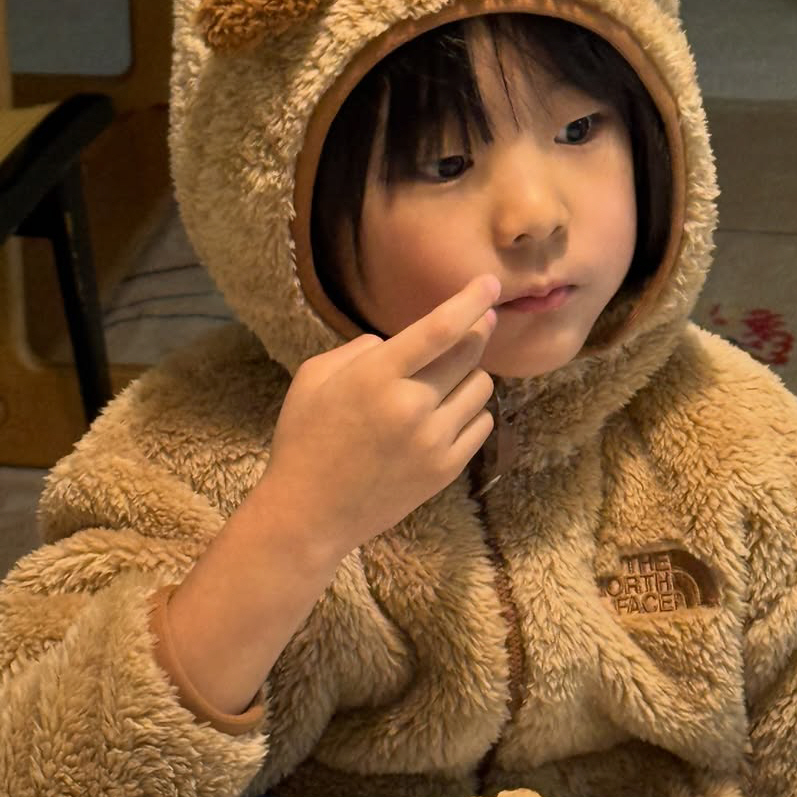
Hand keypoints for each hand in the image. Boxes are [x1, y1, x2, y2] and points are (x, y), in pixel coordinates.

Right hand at [257, 275, 500, 576]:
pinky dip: (472, 411)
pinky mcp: (446, 469)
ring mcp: (433, 441)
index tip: (490, 283)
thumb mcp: (314, 377)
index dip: (470, 301)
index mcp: (376, 377)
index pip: (439, 329)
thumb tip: (395, 342)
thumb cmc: (306, 438)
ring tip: (448, 378)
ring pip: (481, 389)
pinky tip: (449, 411)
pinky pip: (482, 425)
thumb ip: (359, 349)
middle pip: (468, 354)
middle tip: (480, 321)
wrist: (310, 513)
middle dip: (478, 330)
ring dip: (471, 374)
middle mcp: (411, 406)